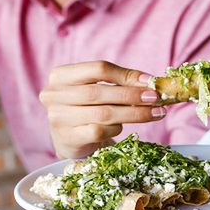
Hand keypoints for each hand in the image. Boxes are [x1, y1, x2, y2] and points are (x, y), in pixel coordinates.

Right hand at [38, 60, 165, 157]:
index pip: (98, 69)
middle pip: (100, 92)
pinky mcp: (67, 139)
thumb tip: (150, 82)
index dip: (126, 75)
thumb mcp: (97, 89)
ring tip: (155, 113)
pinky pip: (99, 131)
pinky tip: (123, 128)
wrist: (70, 140)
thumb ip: (118, 82)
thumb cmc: (86, 109)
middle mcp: (54, 95)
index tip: (150, 81)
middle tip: (156, 98)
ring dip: (133, 114)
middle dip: (132, 95)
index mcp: (60, 75)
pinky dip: (115, 129)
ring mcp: (58, 118)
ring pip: (103, 113)